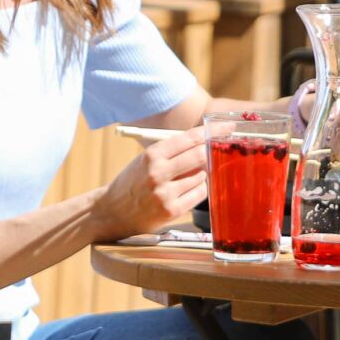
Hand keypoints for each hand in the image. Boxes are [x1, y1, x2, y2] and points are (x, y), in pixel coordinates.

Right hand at [97, 125, 211, 236]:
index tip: (227, 127)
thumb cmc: (133, 182)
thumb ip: (171, 152)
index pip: (189, 138)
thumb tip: (205, 141)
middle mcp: (157, 172)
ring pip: (201, 177)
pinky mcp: (171, 210)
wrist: (112, 212)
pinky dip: (198, 190)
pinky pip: (199, 194)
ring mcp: (164, 193)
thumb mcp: (145, 160)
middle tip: (218, 151)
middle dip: (212, 152)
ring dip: (201, 175)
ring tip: (186, 179)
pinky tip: (186, 191)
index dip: (212, 131)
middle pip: (199, 155)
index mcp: (152, 154)